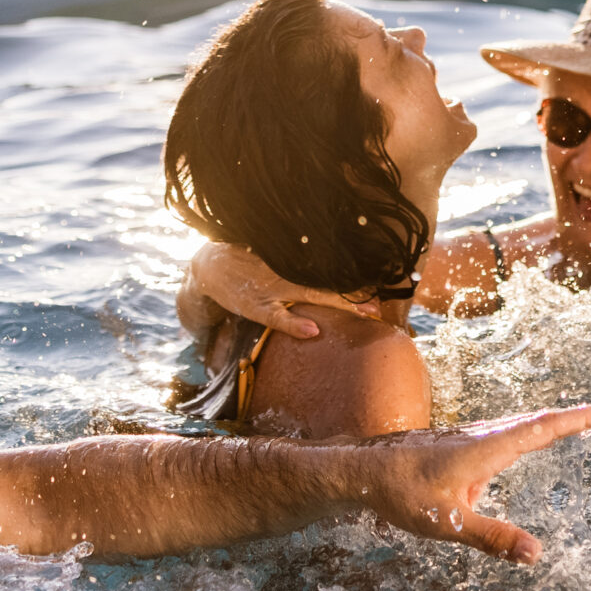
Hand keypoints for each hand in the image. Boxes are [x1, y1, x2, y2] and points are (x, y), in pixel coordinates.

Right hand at [186, 241, 374, 340]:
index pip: (332, 270)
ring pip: (313, 295)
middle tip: (381, 304)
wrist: (208, 264)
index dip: (356, 277)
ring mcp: (275, 289)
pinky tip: (312, 331)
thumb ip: (294, 265)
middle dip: (356, 294)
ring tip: (366, 313)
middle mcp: (290, 274)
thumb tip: (323, 275)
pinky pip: (278, 317)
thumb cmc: (246, 262)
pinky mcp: (256, 305)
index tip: (382, 283)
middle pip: (330, 283)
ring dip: (340, 304)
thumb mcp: (271, 259)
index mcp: (294, 264)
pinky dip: (294, 324)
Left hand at [339, 404, 590, 563]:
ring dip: (557, 422)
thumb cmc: (403, 494)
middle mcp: (486, 437)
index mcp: (489, 449)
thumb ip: (493, 538)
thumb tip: (537, 554)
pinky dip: (534, 432)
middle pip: (542, 422)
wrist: (363, 473)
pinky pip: (510, 435)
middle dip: (578, 417)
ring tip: (585, 421)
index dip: (582, 419)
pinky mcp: (465, 447)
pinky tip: (533, 440)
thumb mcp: (449, 523)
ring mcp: (475, 439)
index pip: (546, 429)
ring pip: (525, 425)